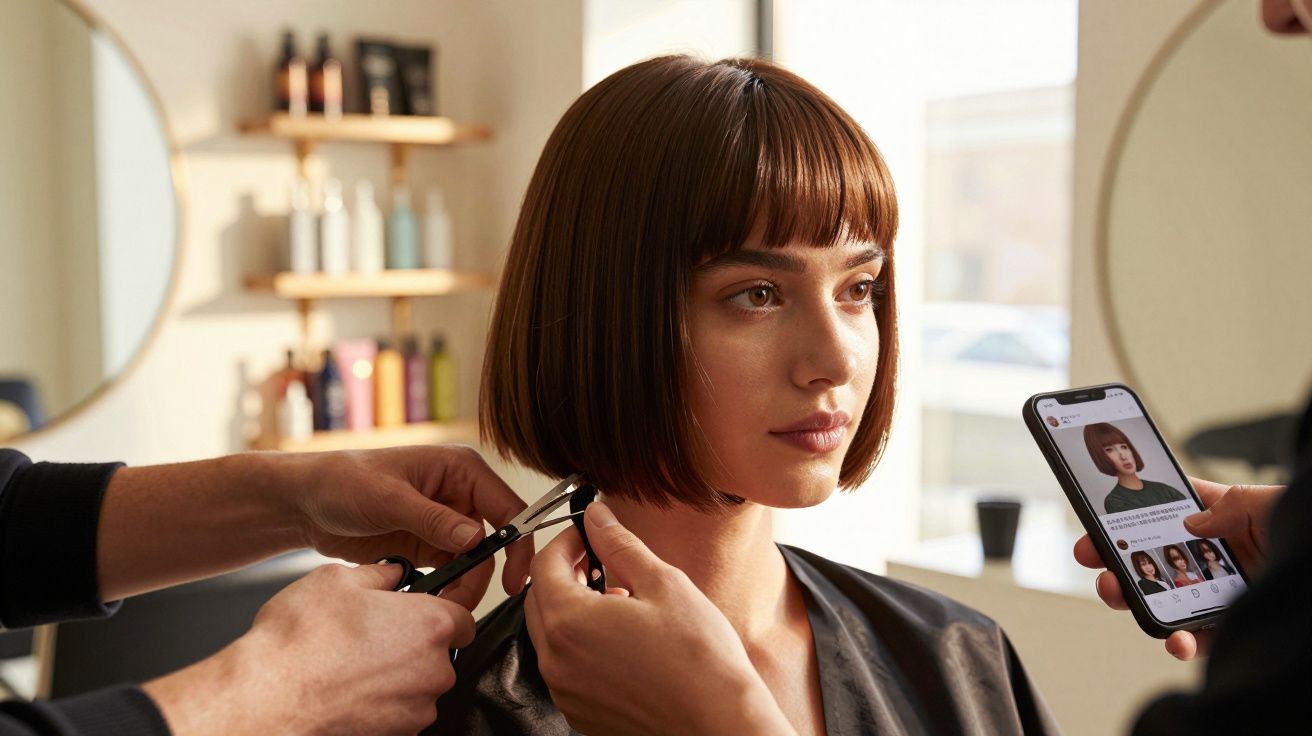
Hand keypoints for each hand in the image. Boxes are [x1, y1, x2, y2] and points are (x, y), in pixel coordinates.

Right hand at [143, 561, 473, 735]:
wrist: (268, 700)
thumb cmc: (300, 642)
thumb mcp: (337, 579)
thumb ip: (378, 573)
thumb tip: (391, 573)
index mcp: (431, 625)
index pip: (464, 614)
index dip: (443, 608)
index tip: (422, 608)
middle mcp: (434, 670)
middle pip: (439, 652)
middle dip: (412, 642)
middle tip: (372, 634)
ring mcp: (416, 709)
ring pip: (417, 684)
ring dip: (394, 674)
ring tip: (351, 662)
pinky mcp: (397, 735)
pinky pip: (398, 712)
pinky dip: (379, 702)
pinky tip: (347, 688)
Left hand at [286, 445, 532, 609]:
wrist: (306, 504)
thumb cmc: (344, 482)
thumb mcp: (388, 498)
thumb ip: (433, 518)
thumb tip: (476, 539)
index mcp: (460, 470)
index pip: (507, 506)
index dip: (518, 542)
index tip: (513, 578)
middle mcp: (460, 495)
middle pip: (494, 541)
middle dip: (483, 575)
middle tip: (460, 606)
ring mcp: (446, 523)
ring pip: (475, 563)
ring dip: (463, 587)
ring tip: (438, 609)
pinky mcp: (430, 546)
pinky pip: (452, 572)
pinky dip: (446, 590)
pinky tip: (428, 602)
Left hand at [524, 503, 795, 735]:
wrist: (717, 723)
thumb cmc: (699, 659)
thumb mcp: (663, 583)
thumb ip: (620, 545)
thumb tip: (597, 517)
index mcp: (570, 622)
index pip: (545, 564)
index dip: (566, 540)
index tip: (588, 533)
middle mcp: (557, 661)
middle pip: (539, 599)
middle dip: (564, 572)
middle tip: (599, 559)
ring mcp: (566, 691)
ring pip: (551, 634)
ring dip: (571, 608)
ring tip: (618, 599)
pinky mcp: (580, 712)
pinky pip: (565, 667)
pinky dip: (580, 644)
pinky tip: (620, 638)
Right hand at [1073, 477, 1283, 659]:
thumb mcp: (1271, 502)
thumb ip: (1229, 505)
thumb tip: (1190, 519)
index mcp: (1225, 519)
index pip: (1167, 511)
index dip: (1128, 514)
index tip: (1098, 519)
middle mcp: (1218, 557)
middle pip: (1154, 557)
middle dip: (1118, 559)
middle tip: (1096, 559)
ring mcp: (1223, 593)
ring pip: (1165, 598)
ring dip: (1136, 600)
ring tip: (1121, 595)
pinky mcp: (1233, 627)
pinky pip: (1198, 638)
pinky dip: (1181, 641)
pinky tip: (1176, 638)